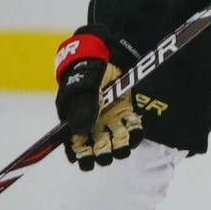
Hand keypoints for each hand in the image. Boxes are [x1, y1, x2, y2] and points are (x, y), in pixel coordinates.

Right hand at [55, 27, 142, 170]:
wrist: (105, 52)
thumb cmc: (87, 69)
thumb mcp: (82, 87)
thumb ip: (82, 108)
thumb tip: (79, 133)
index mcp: (75, 121)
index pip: (75, 148)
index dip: (82, 157)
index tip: (89, 158)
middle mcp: (93, 125)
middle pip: (98, 152)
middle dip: (103, 154)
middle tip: (107, 144)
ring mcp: (110, 120)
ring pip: (116, 145)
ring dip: (121, 146)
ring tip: (122, 137)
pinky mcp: (126, 113)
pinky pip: (132, 130)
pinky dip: (135, 133)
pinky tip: (135, 127)